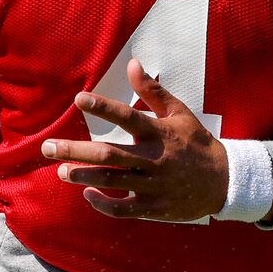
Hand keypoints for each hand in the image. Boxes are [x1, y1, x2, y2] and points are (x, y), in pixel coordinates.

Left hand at [42, 59, 232, 221]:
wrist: (225, 181)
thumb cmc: (196, 143)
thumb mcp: (179, 113)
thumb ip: (153, 91)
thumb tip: (132, 63)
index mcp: (159, 133)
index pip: (127, 117)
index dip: (103, 107)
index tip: (78, 99)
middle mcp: (154, 159)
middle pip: (109, 154)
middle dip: (75, 151)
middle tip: (48, 147)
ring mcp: (153, 185)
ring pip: (112, 181)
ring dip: (83, 175)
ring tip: (60, 171)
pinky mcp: (154, 207)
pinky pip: (123, 208)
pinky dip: (103, 204)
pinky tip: (86, 194)